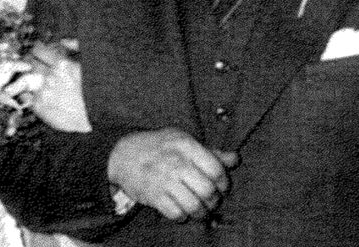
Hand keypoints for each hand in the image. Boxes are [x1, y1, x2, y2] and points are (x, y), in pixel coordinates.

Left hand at [27, 42, 91, 131]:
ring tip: (31, 76)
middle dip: (30, 60)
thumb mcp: (88, 65)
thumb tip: (63, 42)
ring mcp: (43, 92)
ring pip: (24, 76)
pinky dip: (25, 90)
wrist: (93, 117)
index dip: (38, 49)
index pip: (38, 50)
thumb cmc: (94, 91)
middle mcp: (50, 77)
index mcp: (63, 65)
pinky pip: (24, 93)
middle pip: (29, 61)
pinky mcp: (39, 106)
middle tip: (32, 62)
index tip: (38, 51)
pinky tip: (32, 91)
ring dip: (26, 74)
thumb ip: (76, 48)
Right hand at [107, 128, 238, 221]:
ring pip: (194, 206)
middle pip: (207, 190)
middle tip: (211, 201)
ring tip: (200, 211)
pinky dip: (182, 216)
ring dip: (201, 213)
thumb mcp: (183, 142)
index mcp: (186, 146)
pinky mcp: (153, 196)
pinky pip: (176, 214)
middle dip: (213, 200)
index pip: (216, 169)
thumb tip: (235, 159)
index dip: (223, 182)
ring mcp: (163, 180)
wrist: (122, 154)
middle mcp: (175, 162)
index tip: (221, 187)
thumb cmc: (159, 147)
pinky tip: (182, 211)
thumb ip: (209, 152)